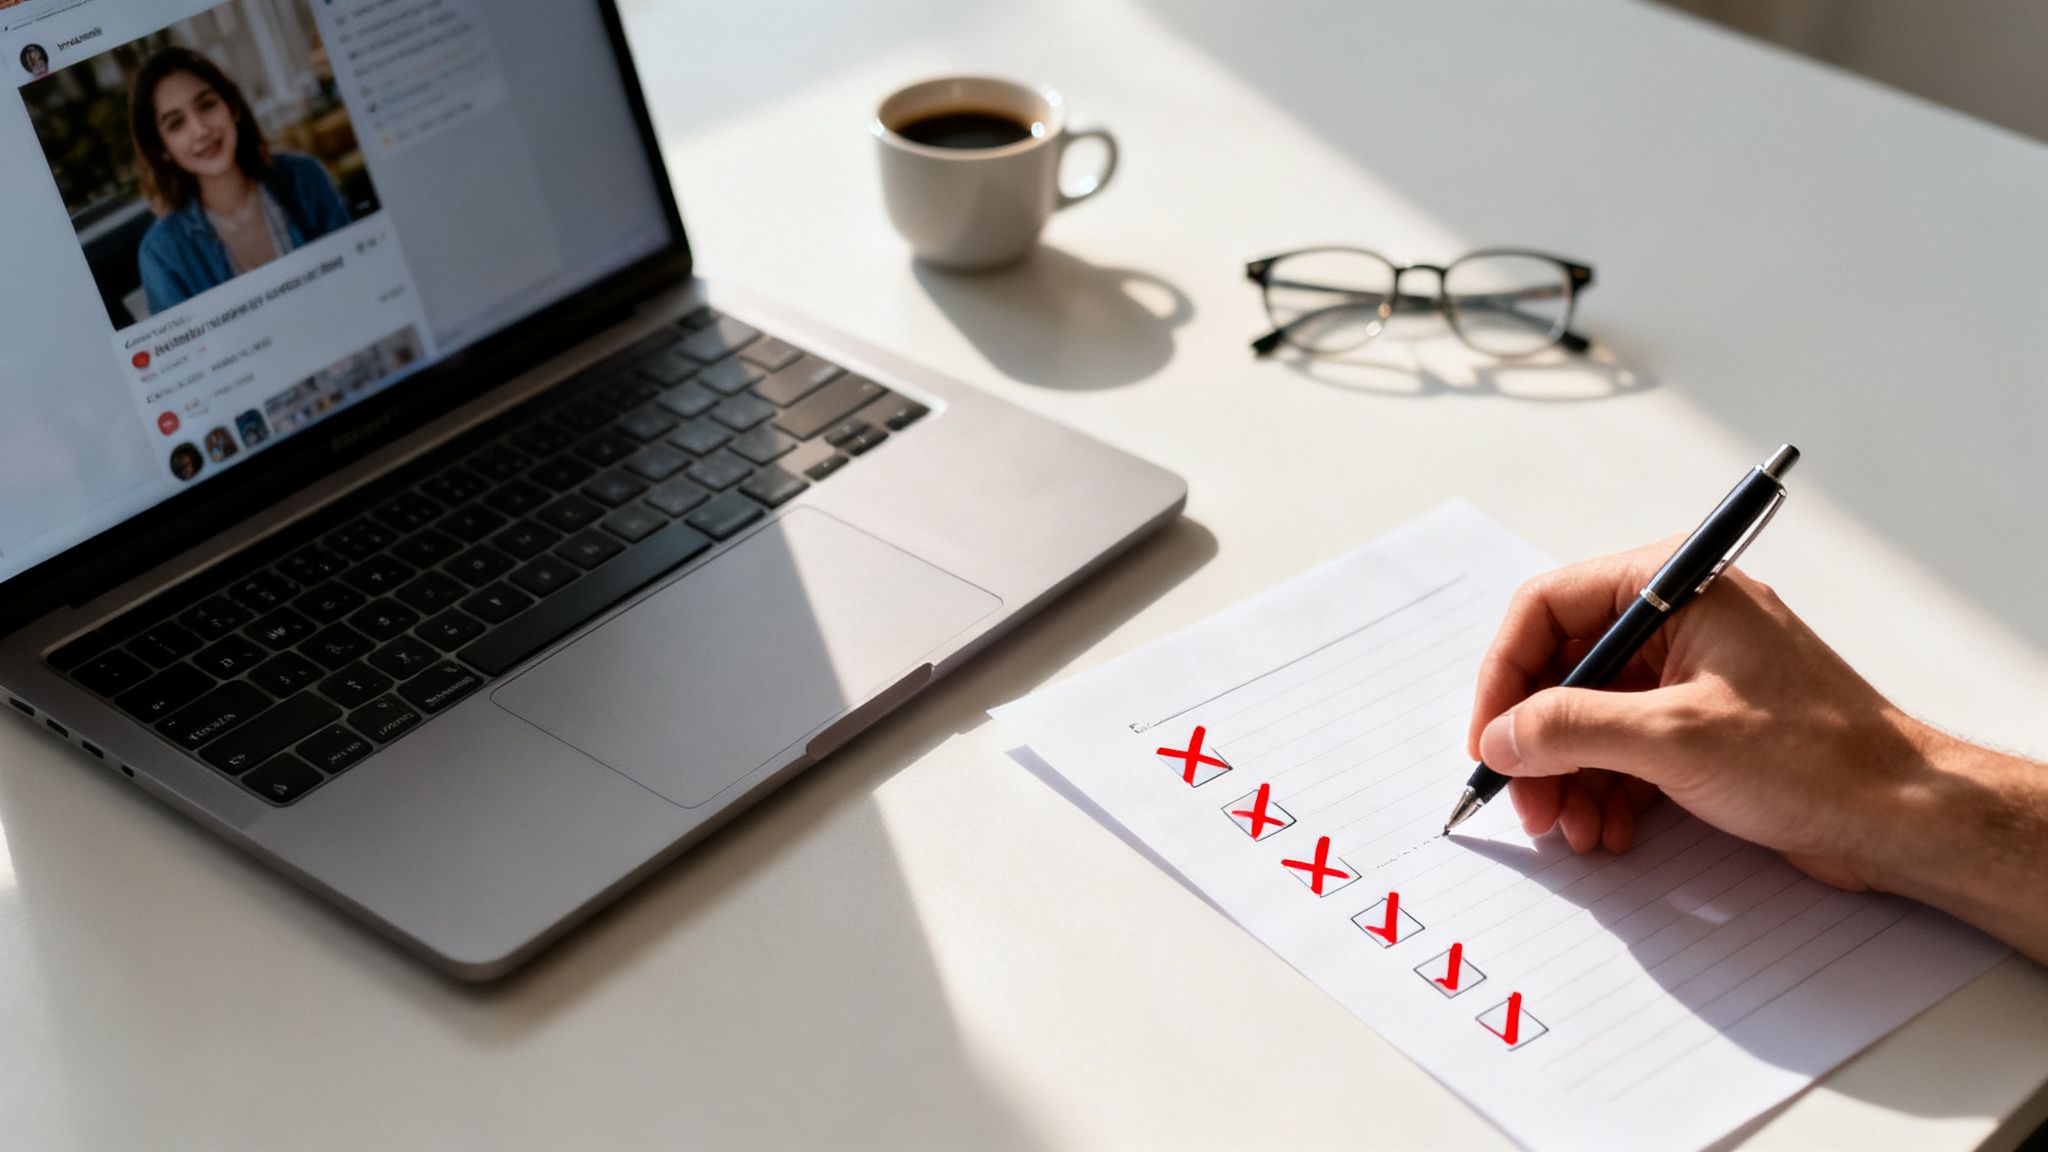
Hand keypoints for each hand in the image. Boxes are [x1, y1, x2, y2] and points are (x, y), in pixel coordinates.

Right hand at [1465, 539, 1929, 889]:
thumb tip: (1501, 737)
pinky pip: (1624, 747)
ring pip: (1589, 715)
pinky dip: (1604, 789)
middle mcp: (1679, 619)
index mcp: (1677, 587)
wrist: (1905, 819)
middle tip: (1525, 799)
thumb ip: (1571, 729)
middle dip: (1537, 740)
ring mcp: (1690, 673)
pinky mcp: (1701, 724)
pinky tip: (1608, 829)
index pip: (1549, 608)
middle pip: (1563, 668)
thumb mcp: (1674, 739)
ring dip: (1568, 775)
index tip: (1489, 737)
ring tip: (1571, 828)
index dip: (1505, 675)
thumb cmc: (1818, 758)